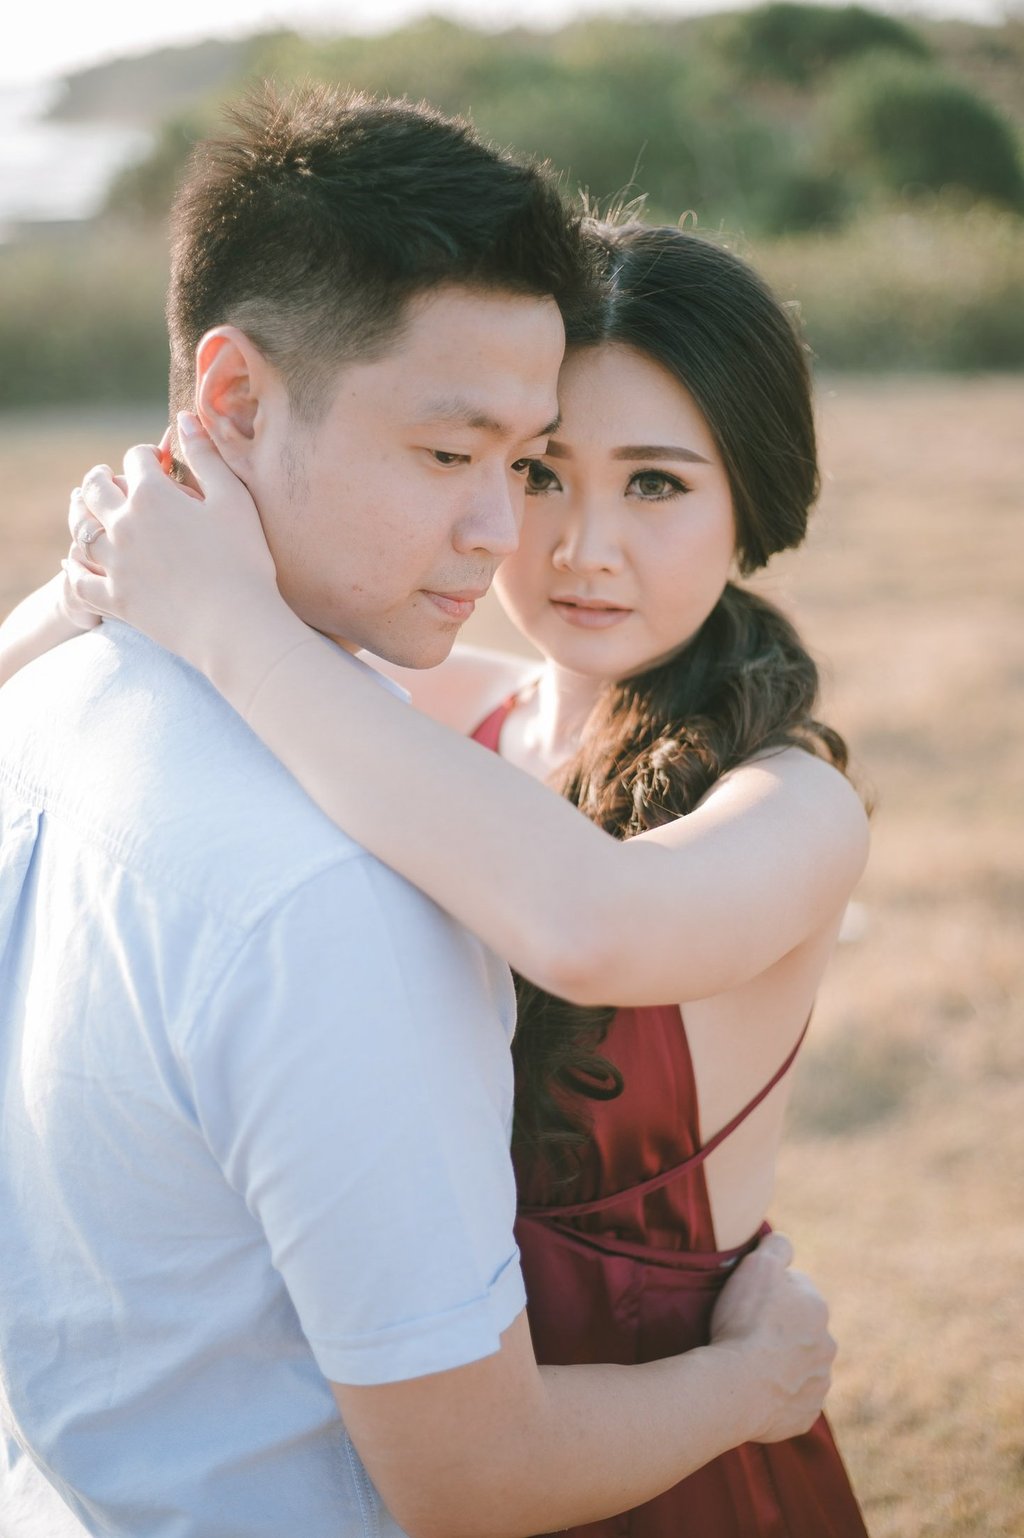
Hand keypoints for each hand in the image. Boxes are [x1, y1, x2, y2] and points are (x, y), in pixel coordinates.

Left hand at [64, 414, 285, 678]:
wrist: (234, 623)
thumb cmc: (243, 559)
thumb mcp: (233, 499)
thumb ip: (207, 456)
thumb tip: (185, 418)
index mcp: (153, 495)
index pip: (137, 458)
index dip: (146, 454)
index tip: (155, 460)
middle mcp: (124, 524)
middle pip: (96, 489)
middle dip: (101, 477)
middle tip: (105, 476)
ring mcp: (116, 563)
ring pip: (81, 530)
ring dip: (79, 515)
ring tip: (84, 509)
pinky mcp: (116, 598)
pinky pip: (80, 581)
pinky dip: (73, 570)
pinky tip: (72, 563)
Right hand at [709, 1231, 835, 1442]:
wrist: (738, 1386)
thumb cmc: (745, 1322)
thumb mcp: (758, 1266)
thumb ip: (777, 1247)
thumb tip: (785, 1242)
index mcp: (818, 1308)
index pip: (796, 1290)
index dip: (770, 1293)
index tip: (748, 1302)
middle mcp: (826, 1346)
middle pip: (801, 1330)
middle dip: (781, 1330)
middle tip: (746, 1333)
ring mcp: (818, 1384)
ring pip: (800, 1366)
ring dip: (781, 1364)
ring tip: (748, 1364)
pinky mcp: (805, 1415)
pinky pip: (793, 1400)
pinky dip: (778, 1396)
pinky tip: (755, 1391)